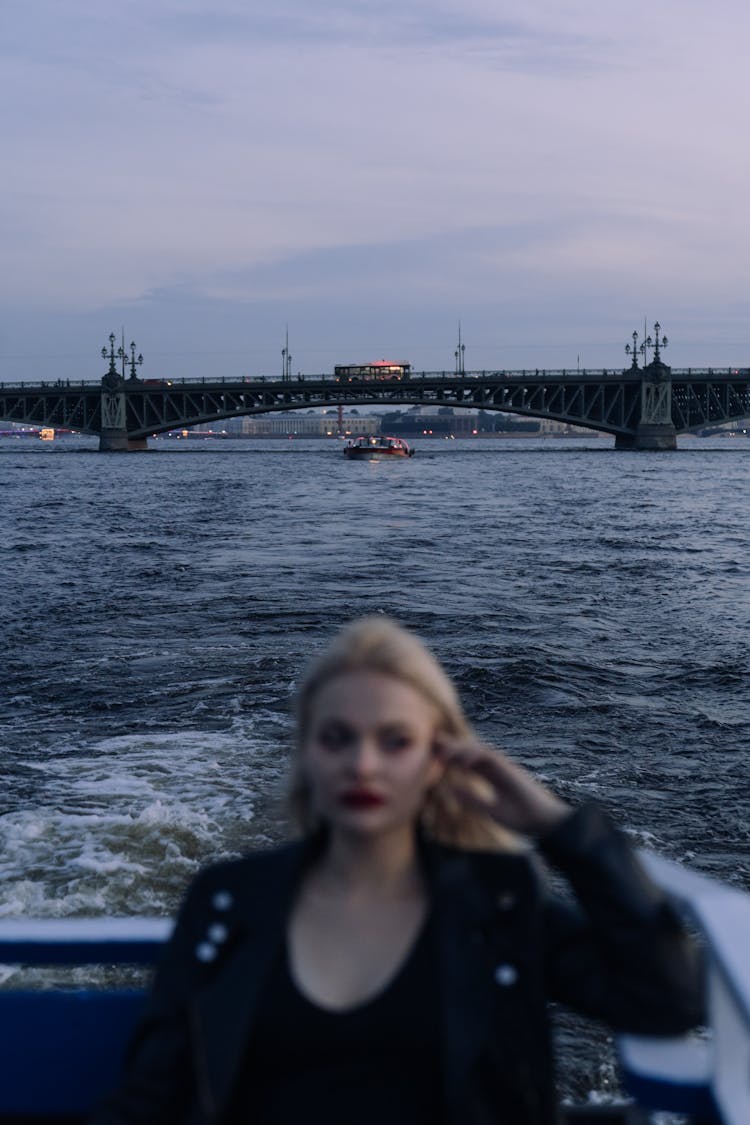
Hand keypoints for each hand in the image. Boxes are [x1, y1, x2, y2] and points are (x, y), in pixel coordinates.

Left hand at [434, 738, 570, 836]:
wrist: (546, 823)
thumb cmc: (523, 818)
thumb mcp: (491, 810)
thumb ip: (472, 800)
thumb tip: (451, 790)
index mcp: (492, 776)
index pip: (468, 761)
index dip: (451, 755)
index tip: (433, 753)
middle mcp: (497, 767)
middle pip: (471, 751)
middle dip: (452, 745)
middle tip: (430, 741)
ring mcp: (505, 766)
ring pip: (479, 750)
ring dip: (460, 749)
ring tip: (442, 752)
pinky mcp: (511, 770)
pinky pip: (491, 758)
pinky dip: (476, 757)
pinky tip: (462, 762)